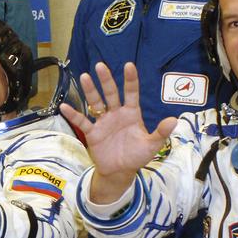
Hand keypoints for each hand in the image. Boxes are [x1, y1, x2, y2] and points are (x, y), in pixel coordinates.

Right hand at [59, 62, 177, 204]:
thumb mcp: (151, 145)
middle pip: (111, 93)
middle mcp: (117, 114)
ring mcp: (104, 122)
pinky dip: (73, 115)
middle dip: (106, 80)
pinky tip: (64, 106)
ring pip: (96, 102)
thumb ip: (161, 132)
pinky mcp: (93, 133)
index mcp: (132, 114)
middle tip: (100, 66)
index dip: (130, 80)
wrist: (120, 172)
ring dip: (90, 90)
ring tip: (84, 76)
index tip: (129, 65)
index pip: (132, 93)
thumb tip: (173, 120)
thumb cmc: (136, 156)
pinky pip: (82, 121)